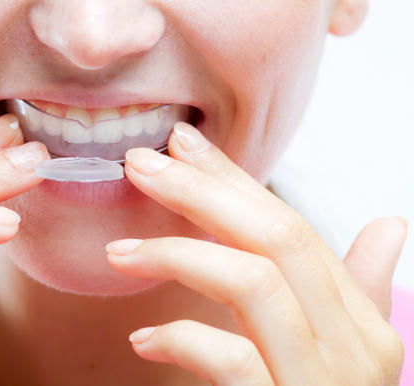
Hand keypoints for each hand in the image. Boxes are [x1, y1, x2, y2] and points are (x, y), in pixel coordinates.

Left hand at [106, 122, 406, 384]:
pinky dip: (181, 340)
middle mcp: (354, 348)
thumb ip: (356, 287)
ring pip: (255, 282)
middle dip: (201, 191)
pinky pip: (231, 361)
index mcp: (362, 322)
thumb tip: (391, 223)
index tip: (181, 144)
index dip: (231, 178)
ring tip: (120, 252)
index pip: (289, 224)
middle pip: (275, 236)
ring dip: (179, 254)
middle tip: (141, 163)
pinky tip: (146, 339)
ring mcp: (321, 384)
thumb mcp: (340, 352)